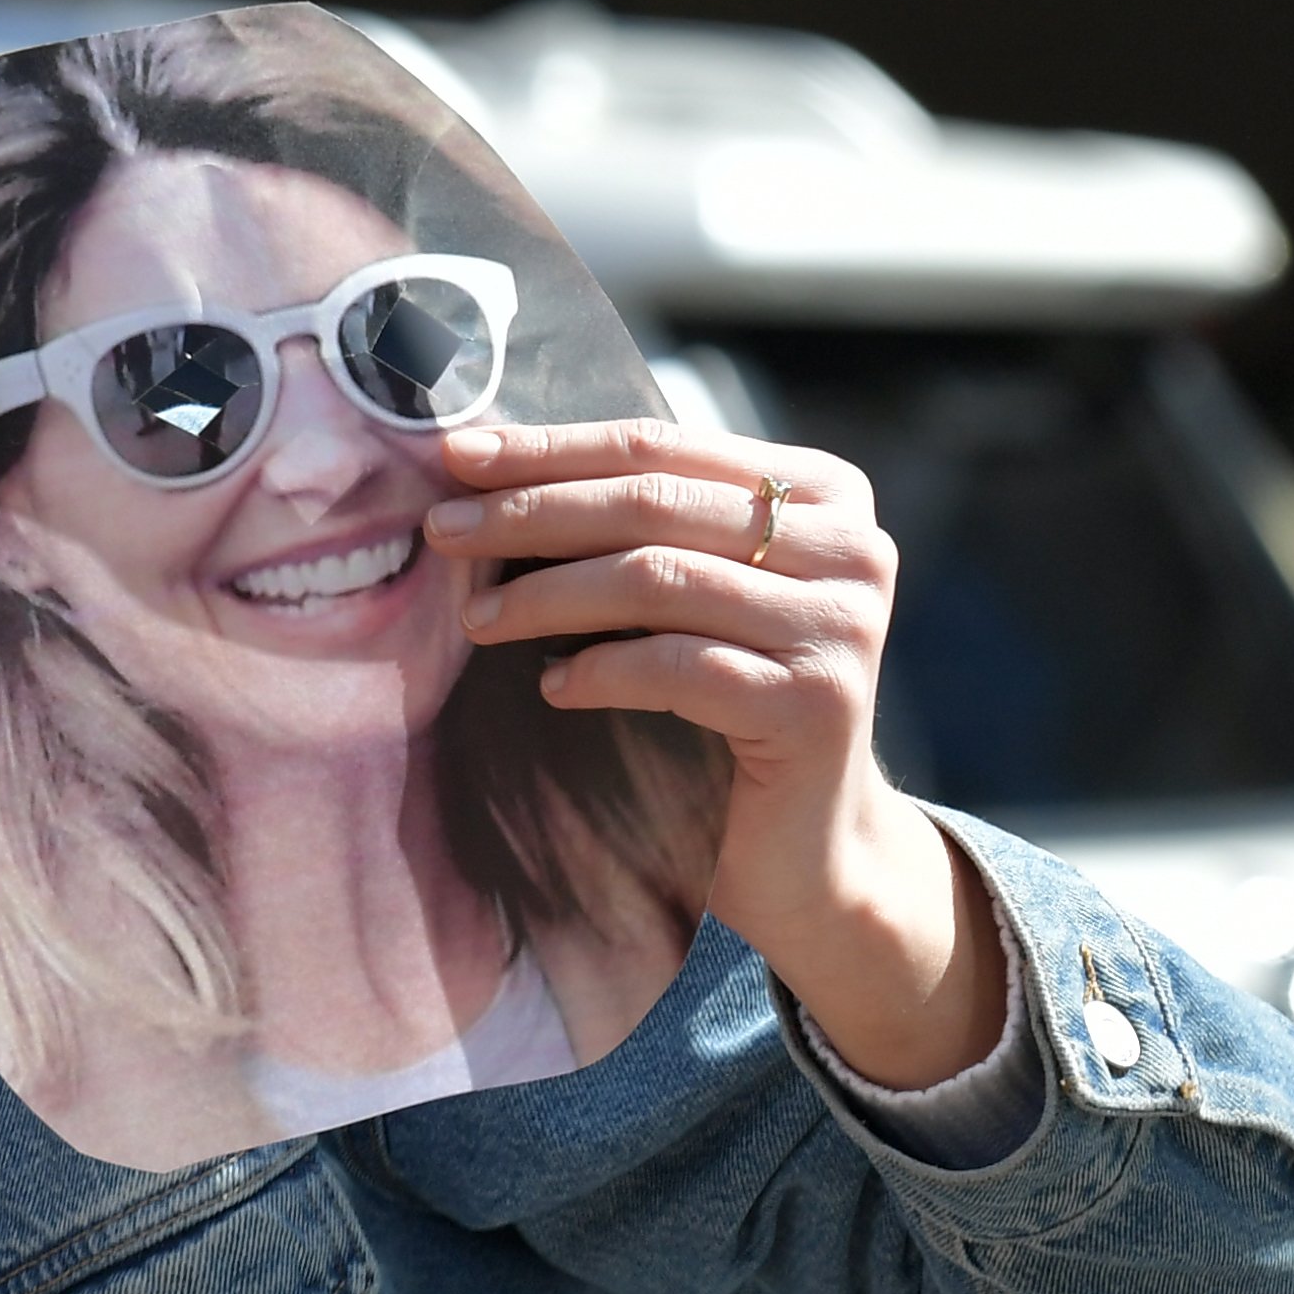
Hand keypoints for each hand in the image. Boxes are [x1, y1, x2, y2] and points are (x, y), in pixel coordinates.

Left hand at [427, 417, 1001, 1087]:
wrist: (807, 847)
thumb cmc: (729, 701)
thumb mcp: (696, 593)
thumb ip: (638, 525)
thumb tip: (486, 468)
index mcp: (821, 492)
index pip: (660, 446)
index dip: (551, 449)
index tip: (455, 457)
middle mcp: (851, 546)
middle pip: (653, 505)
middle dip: (532, 513)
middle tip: (442, 531)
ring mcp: (842, 625)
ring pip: (660, 579)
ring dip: (549, 594)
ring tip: (477, 618)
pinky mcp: (818, 704)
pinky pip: (679, 668)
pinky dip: (601, 670)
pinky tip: (552, 686)